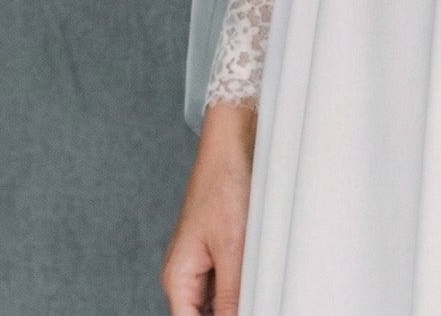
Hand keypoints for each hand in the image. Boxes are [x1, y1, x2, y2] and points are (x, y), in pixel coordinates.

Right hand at [160, 102, 257, 315]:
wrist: (233, 142)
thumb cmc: (224, 184)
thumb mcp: (233, 248)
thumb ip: (231, 296)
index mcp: (178, 277)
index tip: (247, 311)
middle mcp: (185, 273)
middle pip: (203, 314)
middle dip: (229, 310)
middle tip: (258, 296)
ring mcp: (202, 261)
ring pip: (219, 301)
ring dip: (239, 299)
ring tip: (260, 281)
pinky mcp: (219, 250)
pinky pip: (229, 282)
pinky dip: (244, 285)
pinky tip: (262, 278)